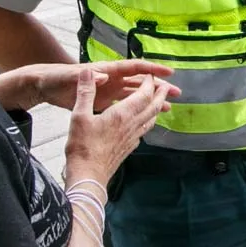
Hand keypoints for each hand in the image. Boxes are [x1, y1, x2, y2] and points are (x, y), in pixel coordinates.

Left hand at [0, 59, 176, 112]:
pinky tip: (144, 118)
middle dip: (157, 86)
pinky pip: (124, 105)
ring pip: (134, 95)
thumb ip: (86, 78)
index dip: (151, 70)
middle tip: (176, 92)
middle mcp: (110, 79)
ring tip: (168, 107)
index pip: (133, 68)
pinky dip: (136, 110)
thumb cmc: (55, 80)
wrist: (43, 85)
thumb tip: (103, 74)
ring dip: (150, 100)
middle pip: (139, 81)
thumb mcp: (70, 79)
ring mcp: (107, 91)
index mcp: (106, 71)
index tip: (168, 73)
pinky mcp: (102, 102)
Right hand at [62, 66, 174, 187]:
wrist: (88, 176)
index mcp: (122, 114)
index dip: (149, 83)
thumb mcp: (78, 115)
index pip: (143, 95)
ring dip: (157, 109)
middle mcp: (131, 125)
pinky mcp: (129, 148)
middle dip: (160, 95)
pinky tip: (143, 125)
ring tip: (160, 103)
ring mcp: (132, 138)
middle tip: (166, 86)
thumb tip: (88, 70)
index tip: (151, 75)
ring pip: (150, 120)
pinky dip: (147, 123)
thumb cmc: (83, 147)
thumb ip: (85, 92)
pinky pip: (143, 131)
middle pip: (153, 107)